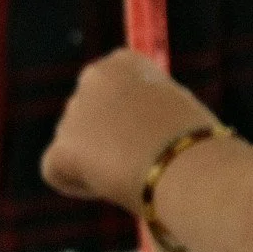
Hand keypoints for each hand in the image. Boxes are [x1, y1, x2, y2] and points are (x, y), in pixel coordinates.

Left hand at [41, 48, 221, 210]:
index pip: (109, 96)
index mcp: (124, 63)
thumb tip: (131, 136)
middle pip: (86, 120)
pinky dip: (76, 185)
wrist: (188, 164)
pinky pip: (55, 171)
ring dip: (93, 164)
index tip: (149, 142)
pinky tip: (108, 188)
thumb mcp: (174, 114)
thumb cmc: (197, 146)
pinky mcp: (62, 145)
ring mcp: (74, 110)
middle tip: (137, 167)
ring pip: (73, 146)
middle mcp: (93, 77)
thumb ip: (144, 114)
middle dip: (103, 144)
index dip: (125, 125)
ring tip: (132, 175)